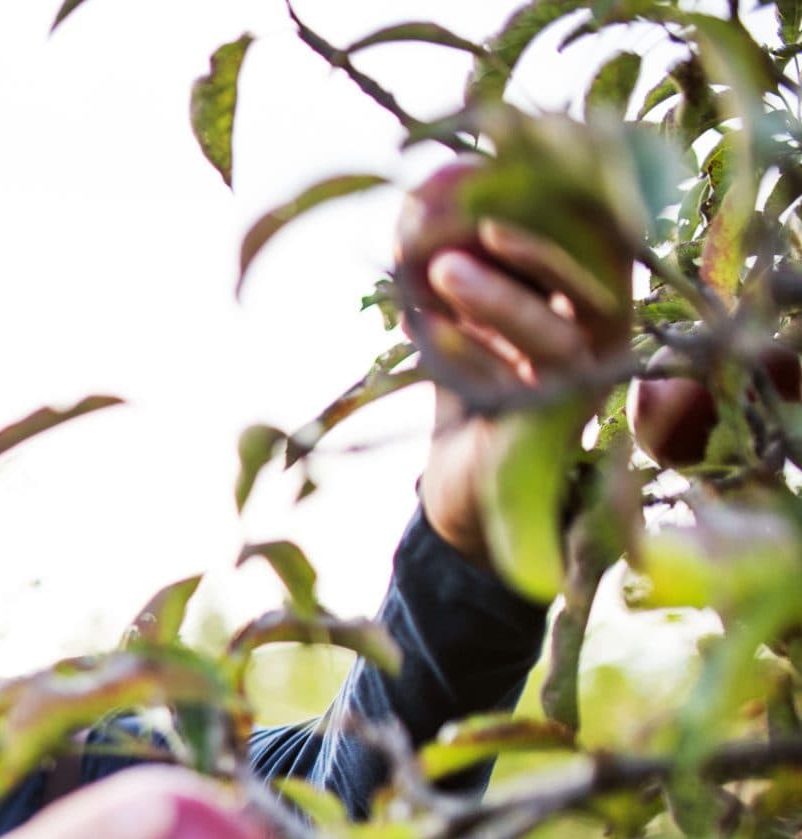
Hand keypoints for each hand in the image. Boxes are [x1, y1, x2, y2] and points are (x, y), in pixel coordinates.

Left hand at [413, 219, 630, 567]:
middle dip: (534, 248)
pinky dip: (466, 353)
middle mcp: (602, 342)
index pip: (595, 241)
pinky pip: (510, 387)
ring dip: (497, 299)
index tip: (508, 179)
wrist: (467, 478)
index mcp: (593, 300)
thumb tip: (417, 199)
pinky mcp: (545, 433)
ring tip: (438, 270)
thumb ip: (455, 262)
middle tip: (476, 221)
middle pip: (589, 282)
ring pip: (554, 337)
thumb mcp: (465, 315)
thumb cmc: (474, 381)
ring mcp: (581, 389)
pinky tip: (421, 328)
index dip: (562, 208)